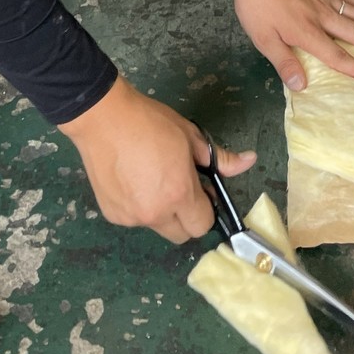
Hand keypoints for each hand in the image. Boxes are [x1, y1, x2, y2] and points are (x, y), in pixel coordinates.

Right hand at [60, 76, 254, 243]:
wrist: (104, 119)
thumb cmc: (151, 123)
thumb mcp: (190, 136)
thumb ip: (220, 158)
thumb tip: (250, 161)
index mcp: (179, 194)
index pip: (203, 225)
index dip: (207, 209)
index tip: (203, 191)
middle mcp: (155, 214)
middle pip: (182, 235)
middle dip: (187, 217)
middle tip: (180, 187)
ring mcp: (131, 218)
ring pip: (158, 227)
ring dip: (163, 212)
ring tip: (152, 177)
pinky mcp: (112, 215)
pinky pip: (135, 219)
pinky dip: (140, 206)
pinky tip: (132, 179)